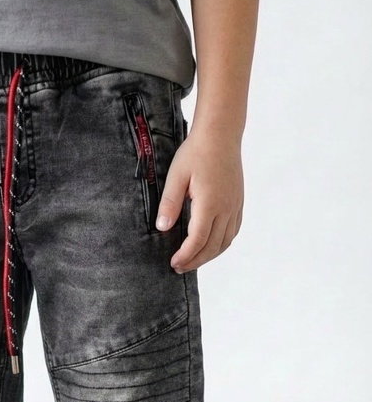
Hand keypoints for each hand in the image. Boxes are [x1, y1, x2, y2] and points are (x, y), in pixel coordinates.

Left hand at [155, 126, 243, 271]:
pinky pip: (233, 231)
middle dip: (195, 261)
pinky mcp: (238, 202)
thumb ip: (169, 204)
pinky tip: (210, 246)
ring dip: (209, 255)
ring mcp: (235, 206)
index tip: (173, 263)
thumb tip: (162, 228)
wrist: (221, 134)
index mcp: (210, 203)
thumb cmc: (196, 152)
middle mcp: (226, 208)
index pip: (198, 240)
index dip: (185, 256)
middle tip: (179, 267)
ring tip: (192, 260)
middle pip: (212, 246)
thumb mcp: (176, 176)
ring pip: (225, 241)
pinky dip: (221, 244)